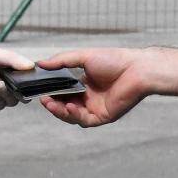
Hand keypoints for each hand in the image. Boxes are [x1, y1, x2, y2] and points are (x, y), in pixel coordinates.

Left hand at [0, 45, 36, 117]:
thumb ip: (11, 58)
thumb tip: (31, 65)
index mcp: (10, 74)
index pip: (27, 78)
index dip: (33, 77)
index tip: (37, 75)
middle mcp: (6, 87)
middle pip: (24, 92)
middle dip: (26, 88)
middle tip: (24, 83)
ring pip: (14, 100)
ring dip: (12, 93)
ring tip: (3, 84)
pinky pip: (0, 105)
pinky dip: (0, 97)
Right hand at [37, 47, 177, 127]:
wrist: (136, 69)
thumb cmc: (114, 60)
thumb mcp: (83, 57)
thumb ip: (61, 61)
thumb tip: (40, 63)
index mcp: (84, 84)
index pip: (62, 92)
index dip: (51, 93)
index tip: (40, 91)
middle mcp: (89, 97)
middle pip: (65, 106)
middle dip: (52, 104)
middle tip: (43, 100)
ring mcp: (96, 108)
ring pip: (72, 116)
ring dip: (60, 111)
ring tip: (51, 104)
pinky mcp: (104, 116)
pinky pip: (85, 120)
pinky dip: (75, 115)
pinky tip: (70, 107)